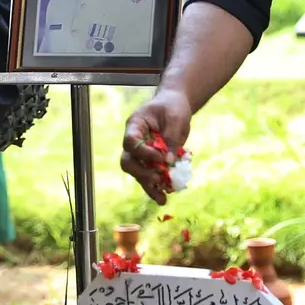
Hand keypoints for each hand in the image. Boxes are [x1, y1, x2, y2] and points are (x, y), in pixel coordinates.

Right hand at [120, 89, 190, 204]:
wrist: (175, 106)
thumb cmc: (173, 107)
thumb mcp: (176, 118)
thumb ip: (171, 138)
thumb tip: (169, 162)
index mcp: (135, 125)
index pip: (130, 142)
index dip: (143, 152)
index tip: (161, 156)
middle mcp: (134, 141)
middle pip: (128, 161)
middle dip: (142, 173)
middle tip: (159, 177)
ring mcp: (141, 153)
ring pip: (138, 174)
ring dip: (149, 186)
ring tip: (163, 198)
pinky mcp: (151, 161)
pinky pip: (149, 177)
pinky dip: (156, 188)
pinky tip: (164, 198)